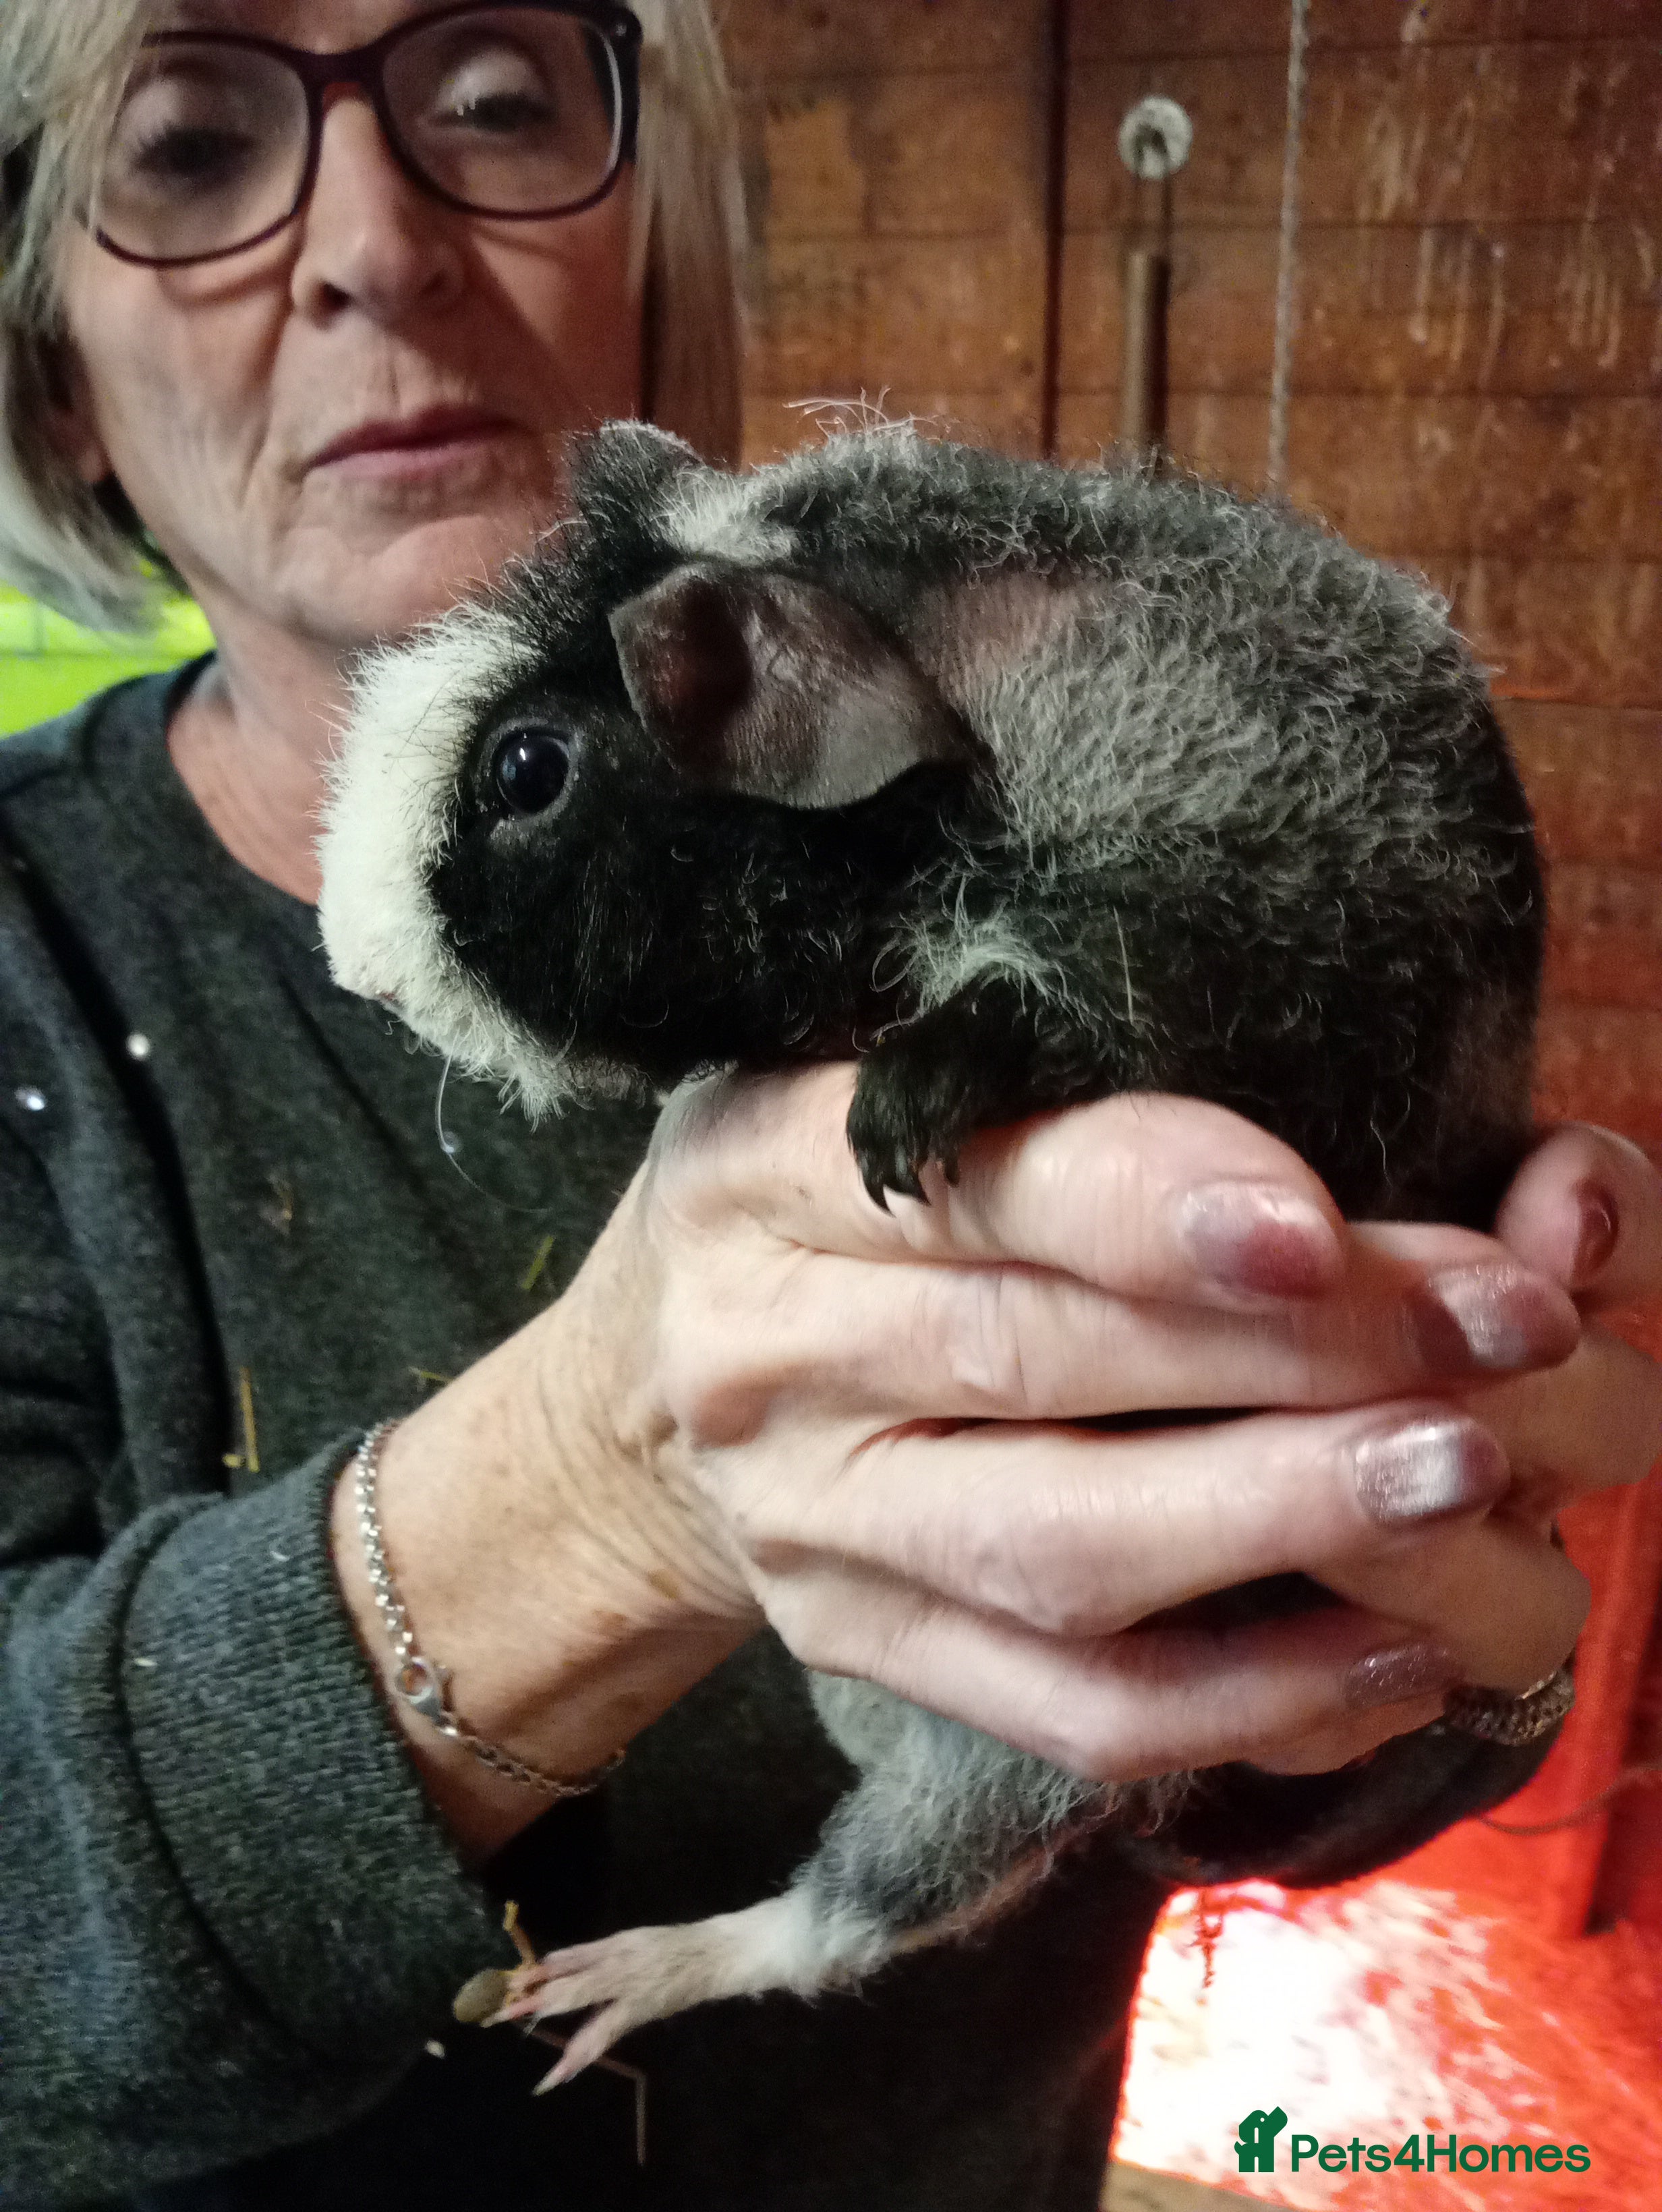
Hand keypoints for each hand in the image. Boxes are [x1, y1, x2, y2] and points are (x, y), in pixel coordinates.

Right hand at [566, 1070, 1655, 1786]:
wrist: (626, 1418)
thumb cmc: (789, 1215)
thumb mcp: (837, 1089)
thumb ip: (1018, 1097)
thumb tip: (1305, 1147)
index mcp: (758, 1168)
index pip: (954, 1176)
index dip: (1138, 1201)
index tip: (1317, 1224)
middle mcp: (766, 1352)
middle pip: (1039, 1361)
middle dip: (1286, 1354)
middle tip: (1500, 1334)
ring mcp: (812, 1530)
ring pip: (1060, 1552)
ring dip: (1278, 1523)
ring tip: (1468, 1480)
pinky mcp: (865, 1654)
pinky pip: (1063, 1710)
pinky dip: (1241, 1695)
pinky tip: (1399, 1648)